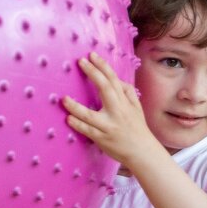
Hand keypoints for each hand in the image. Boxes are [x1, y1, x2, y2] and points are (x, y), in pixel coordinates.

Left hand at [62, 52, 165, 169]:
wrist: (142, 152)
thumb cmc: (138, 129)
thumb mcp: (137, 108)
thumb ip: (128, 93)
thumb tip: (118, 80)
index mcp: (125, 103)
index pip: (113, 80)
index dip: (103, 66)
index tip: (92, 55)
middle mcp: (117, 112)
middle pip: (105, 89)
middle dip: (93, 73)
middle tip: (80, 62)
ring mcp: (109, 126)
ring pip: (90, 115)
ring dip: (75, 106)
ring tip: (64, 99)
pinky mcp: (102, 139)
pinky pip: (87, 130)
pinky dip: (77, 124)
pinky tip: (69, 118)